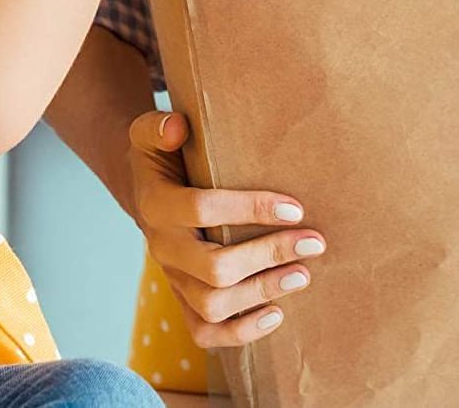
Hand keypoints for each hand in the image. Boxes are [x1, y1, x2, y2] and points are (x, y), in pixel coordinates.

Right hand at [127, 110, 325, 347]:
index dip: (250, 209)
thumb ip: (161, 125)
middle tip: (313, 243)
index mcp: (156, 204)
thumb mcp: (148, 131)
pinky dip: (241, 333)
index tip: (295, 208)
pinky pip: (205, 333)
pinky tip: (277, 314)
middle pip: (214, 268)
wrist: (145, 191)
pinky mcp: (183, 299)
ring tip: (303, 274)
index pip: (203, 210)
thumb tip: (179, 126)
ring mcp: (172, 279)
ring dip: (263, 292)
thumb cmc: (161, 155)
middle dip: (268, 256)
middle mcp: (162, 248)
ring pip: (213, 305)